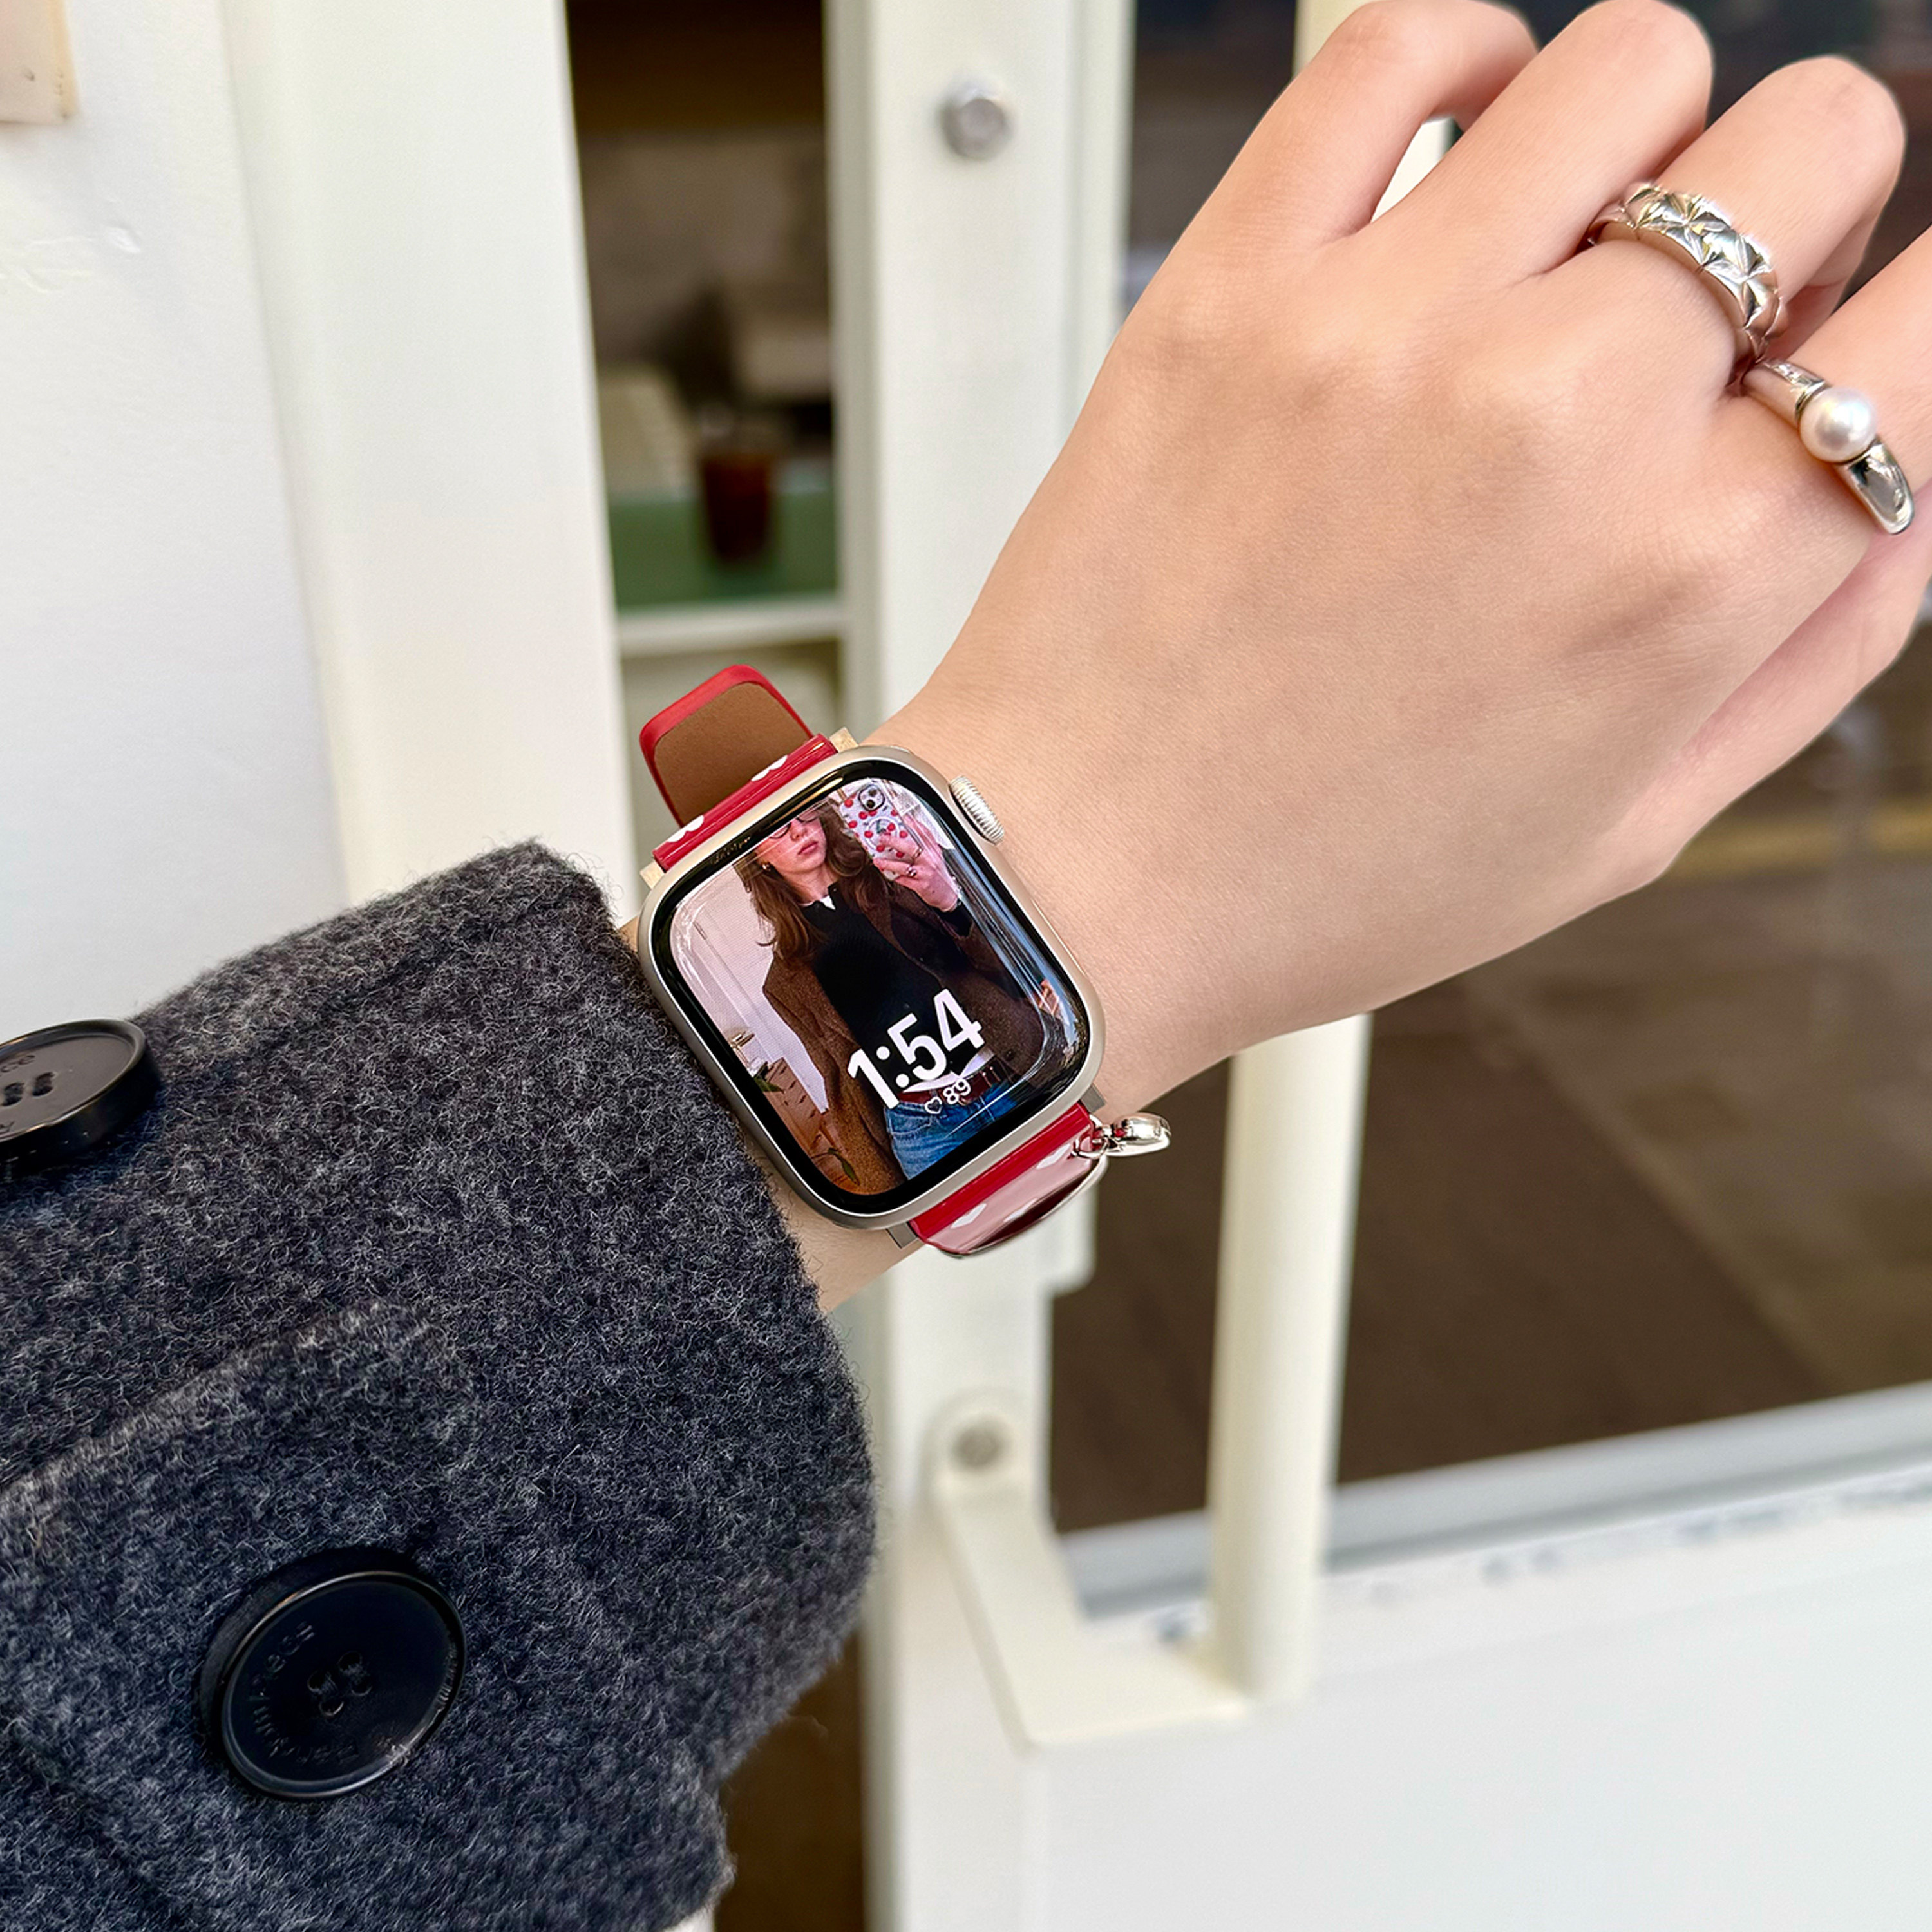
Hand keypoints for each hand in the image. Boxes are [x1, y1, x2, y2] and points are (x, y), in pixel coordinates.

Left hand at [875, 830, 958, 910]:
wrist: (948, 894)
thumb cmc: (939, 875)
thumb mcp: (936, 857)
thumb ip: (926, 845)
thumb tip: (910, 833)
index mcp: (934, 851)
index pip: (925, 834)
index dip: (914, 825)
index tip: (904, 818)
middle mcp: (930, 860)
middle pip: (911, 847)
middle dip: (894, 842)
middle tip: (882, 839)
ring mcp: (925, 873)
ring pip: (904, 866)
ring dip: (889, 863)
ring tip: (878, 861)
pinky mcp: (921, 886)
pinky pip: (904, 880)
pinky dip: (894, 877)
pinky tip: (886, 873)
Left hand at [876, 0, 1926, 1113]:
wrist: (1076, 877)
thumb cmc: (1321, 876)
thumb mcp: (1628, 829)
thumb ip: (1811, 649)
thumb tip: (1906, 486)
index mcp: (1684, 572)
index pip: (1927, 327)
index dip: (1903, 312)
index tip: (1846, 333)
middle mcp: (1560, 418)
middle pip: (1810, 141)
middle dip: (1802, 210)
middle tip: (1707, 307)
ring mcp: (1388, 329)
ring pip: (1628, 64)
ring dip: (1641, 142)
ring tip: (1567, 246)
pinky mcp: (1237, 284)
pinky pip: (1393, 48)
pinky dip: (1459, 60)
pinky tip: (1455, 147)